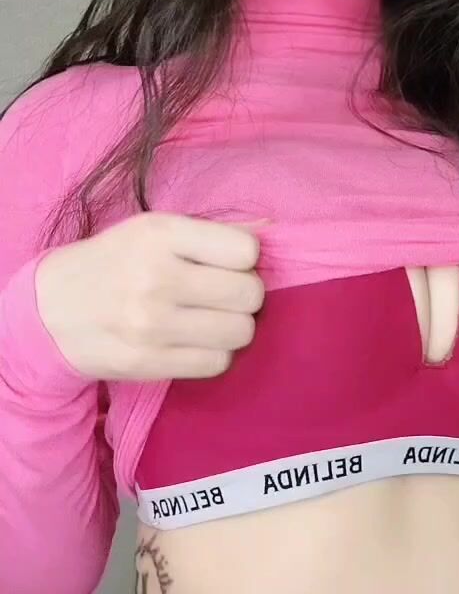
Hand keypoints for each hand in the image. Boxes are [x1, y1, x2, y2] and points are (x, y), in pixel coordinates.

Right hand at [34, 212, 268, 381]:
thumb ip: (211, 233)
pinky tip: (195, 341)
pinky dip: (215, 353)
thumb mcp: (153, 230)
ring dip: (234, 326)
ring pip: (240, 332)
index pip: (245, 251)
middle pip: (249, 294)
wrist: (50, 310)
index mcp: (160, 234)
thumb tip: (273, 231)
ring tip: (210, 318)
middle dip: (244, 295)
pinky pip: (217, 363)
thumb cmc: (113, 262)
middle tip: (222, 295)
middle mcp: (156, 277)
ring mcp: (151, 324)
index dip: (244, 260)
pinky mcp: (147, 362)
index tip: (225, 264)